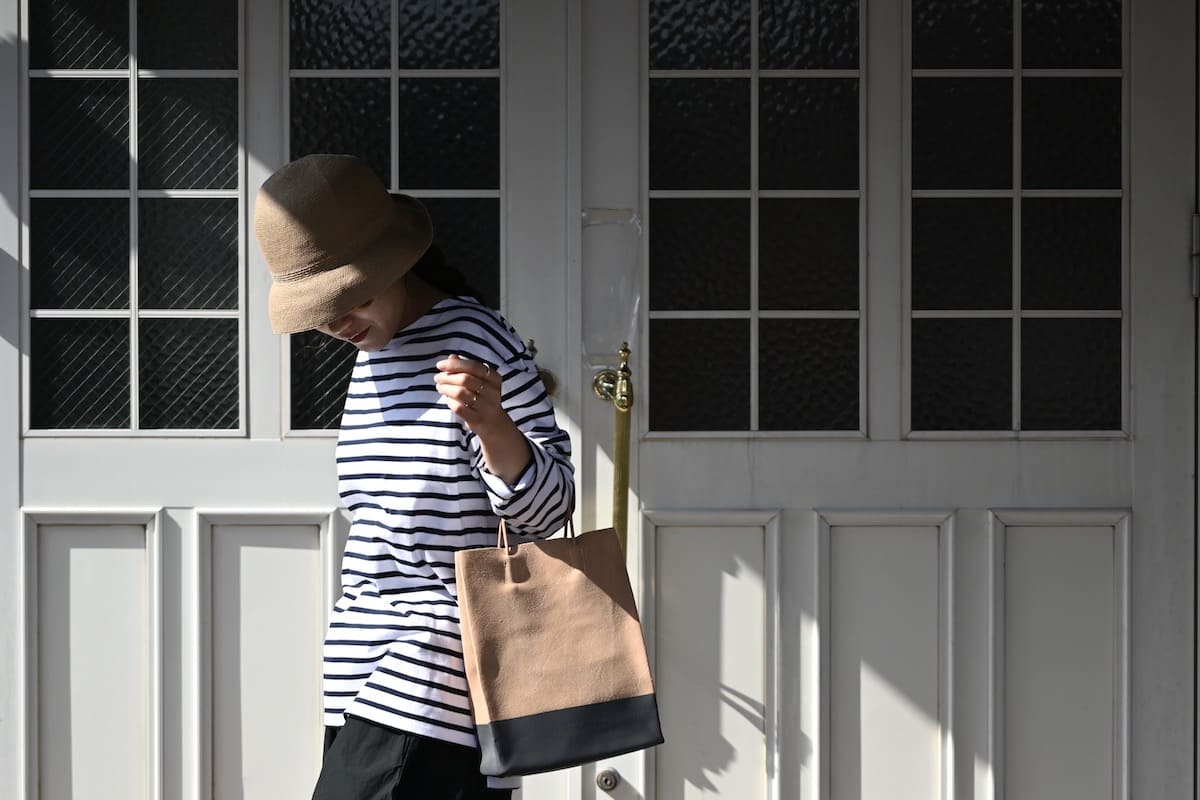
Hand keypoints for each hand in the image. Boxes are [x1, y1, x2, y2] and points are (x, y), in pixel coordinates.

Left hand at [435, 354, 532, 483]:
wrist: (493, 423)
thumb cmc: (482, 397)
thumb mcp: (477, 380)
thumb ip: (464, 367)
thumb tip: (451, 356)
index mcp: (494, 378)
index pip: (473, 366)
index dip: (455, 364)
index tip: (440, 365)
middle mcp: (493, 392)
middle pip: (466, 379)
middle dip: (447, 377)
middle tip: (437, 378)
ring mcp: (487, 407)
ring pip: (461, 393)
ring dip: (446, 388)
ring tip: (439, 387)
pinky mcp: (478, 419)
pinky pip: (459, 407)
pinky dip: (450, 402)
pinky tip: (447, 399)